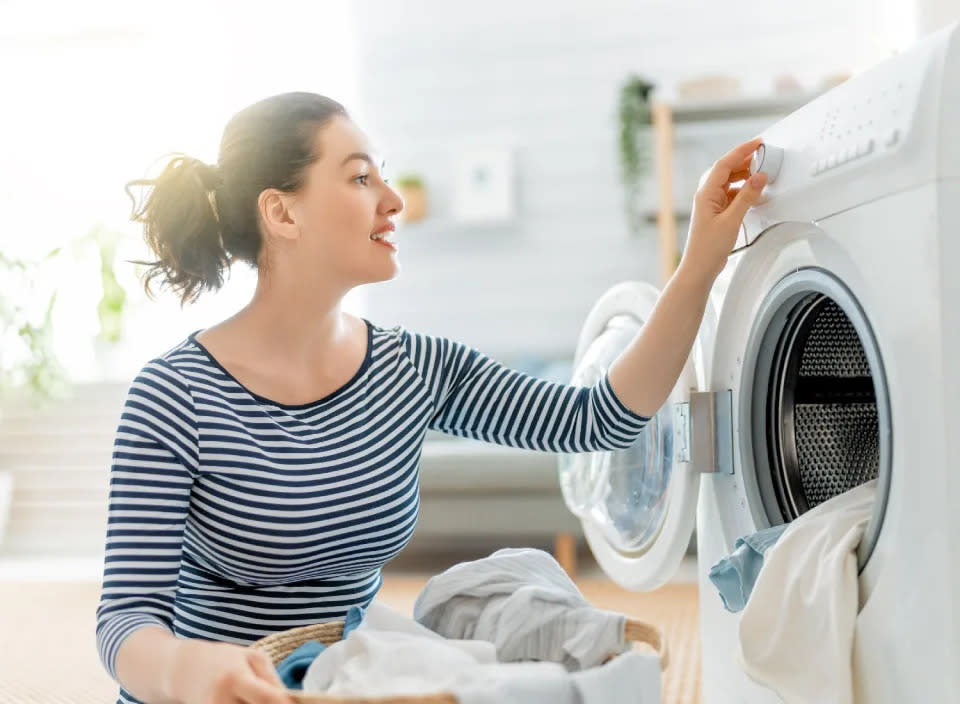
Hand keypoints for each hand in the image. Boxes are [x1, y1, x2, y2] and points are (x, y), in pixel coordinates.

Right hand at [165, 638, 294, 703]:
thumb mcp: (250, 657)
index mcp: (236, 677)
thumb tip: (290, 700)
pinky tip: (244, 702)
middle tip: (281, 701)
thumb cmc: (222, 659)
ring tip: (257, 697)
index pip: (266, 697)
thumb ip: (271, 678)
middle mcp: (221, 699)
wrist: (181, 669)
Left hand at [680, 137, 767, 282]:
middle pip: (727, 170)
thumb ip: (747, 197)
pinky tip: (754, 193)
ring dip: (745, 176)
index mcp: (706, 193)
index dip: (741, 151)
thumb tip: (759, 177)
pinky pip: (732, 194)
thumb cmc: (708, 247)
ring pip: (730, 182)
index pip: (724, 164)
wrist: (700, 267)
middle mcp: (707, 195)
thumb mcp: (732, 220)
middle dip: (745, 161)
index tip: (757, 144)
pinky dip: (744, 191)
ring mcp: (711, 204)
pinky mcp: (717, 212)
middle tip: (763, 156)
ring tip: (761, 173)